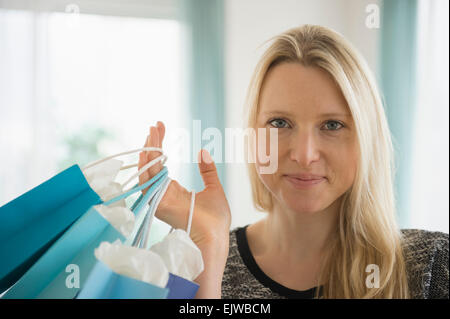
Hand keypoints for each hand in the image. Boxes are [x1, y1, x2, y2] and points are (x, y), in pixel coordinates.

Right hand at [138, 121, 231, 249]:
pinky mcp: (159, 204)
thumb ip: (207, 170)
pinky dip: (146, 168)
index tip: (161, 127)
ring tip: (151, 133)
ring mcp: (159, 199)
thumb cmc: (216, 218)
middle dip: (152, 144)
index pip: (161, 164)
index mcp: (173, 190)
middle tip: (155, 125)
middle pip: (153, 165)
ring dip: (148, 152)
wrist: (216, 235)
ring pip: (148, 171)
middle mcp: (163, 193)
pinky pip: (148, 184)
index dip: (160, 145)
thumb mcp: (213, 187)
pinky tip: (148, 152)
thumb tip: (202, 151)